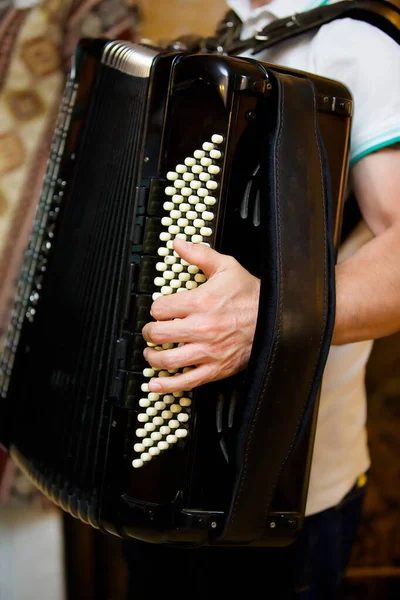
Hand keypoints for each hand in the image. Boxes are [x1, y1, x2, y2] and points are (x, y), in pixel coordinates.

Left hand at [141, 238, 259, 392]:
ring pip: (168, 360)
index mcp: (201, 303)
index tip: (160, 310)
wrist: (275, 317)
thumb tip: (179, 244)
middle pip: (159, 334)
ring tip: (152, 352)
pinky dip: (167, 385)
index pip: (160, 309)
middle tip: (151, 331)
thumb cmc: (250, 294)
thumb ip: (200, 255)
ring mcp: (208, 351)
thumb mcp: (226, 267)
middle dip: (150, 332)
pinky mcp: (216, 368)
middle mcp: (202, 328)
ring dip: (153, 356)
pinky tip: (155, 383)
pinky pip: (186, 381)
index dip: (156, 309)